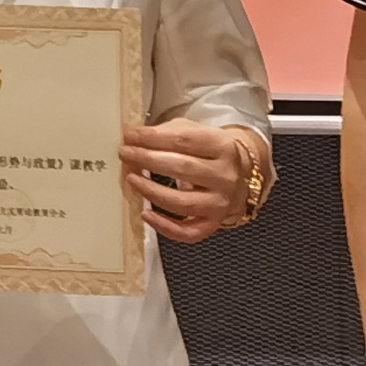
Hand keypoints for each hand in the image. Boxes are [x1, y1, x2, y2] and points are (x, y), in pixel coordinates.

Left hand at [121, 121, 258, 243]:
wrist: (241, 176)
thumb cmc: (209, 152)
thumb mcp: (195, 132)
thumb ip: (167, 133)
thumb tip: (134, 137)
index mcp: (222, 147)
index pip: (184, 140)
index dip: (152, 137)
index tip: (129, 135)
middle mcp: (225, 177)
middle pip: (182, 168)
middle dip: (148, 160)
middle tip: (125, 154)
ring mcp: (220, 203)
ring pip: (182, 202)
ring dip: (151, 191)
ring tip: (131, 180)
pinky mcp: (213, 224)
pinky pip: (187, 232)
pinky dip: (164, 227)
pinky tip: (146, 214)